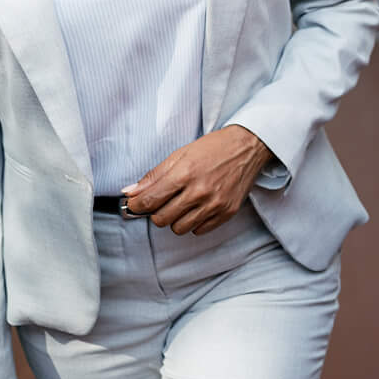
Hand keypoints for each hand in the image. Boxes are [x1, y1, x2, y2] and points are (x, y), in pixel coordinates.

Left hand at [122, 125, 271, 234]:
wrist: (247, 147)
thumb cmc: (212, 148)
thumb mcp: (179, 154)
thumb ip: (154, 176)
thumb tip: (131, 192)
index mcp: (184, 174)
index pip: (150, 201)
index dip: (136, 205)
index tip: (135, 204)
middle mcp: (200, 192)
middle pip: (162, 219)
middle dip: (156, 212)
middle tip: (162, 201)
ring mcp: (215, 205)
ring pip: (179, 229)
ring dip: (175, 219)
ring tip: (182, 203)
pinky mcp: (227, 213)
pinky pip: (199, 230)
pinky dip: (193, 222)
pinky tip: (197, 207)